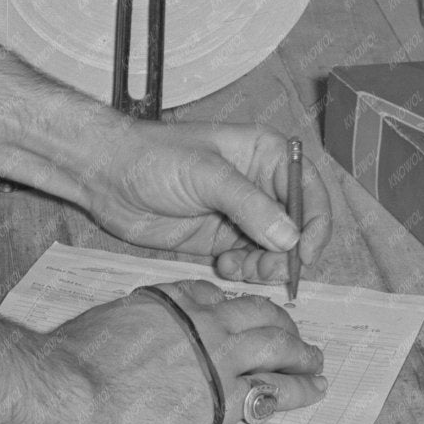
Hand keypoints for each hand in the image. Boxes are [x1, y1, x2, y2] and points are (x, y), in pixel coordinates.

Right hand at [46, 278, 325, 423]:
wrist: (75, 391)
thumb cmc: (73, 362)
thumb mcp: (105, 322)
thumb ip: (128, 325)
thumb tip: (127, 337)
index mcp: (170, 299)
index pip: (211, 293)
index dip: (230, 304)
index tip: (237, 314)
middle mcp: (201, 320)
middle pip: (256, 312)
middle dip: (280, 321)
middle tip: (293, 333)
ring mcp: (218, 357)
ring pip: (277, 344)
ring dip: (302, 352)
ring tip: (316, 360)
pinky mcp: (225, 397)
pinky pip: (276, 389)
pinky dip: (300, 387)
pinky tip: (313, 390)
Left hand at [77, 121, 334, 285]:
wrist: (107, 176)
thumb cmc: (154, 158)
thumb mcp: (206, 175)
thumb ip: (250, 206)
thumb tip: (291, 237)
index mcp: (264, 153)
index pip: (309, 188)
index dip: (316, 222)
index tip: (308, 253)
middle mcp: (259, 183)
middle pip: (298, 224)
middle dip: (289, 251)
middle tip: (267, 269)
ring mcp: (242, 212)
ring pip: (276, 248)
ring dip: (267, 265)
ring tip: (240, 267)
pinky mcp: (222, 236)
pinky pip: (251, 260)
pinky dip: (246, 270)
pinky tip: (223, 265)